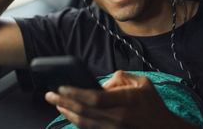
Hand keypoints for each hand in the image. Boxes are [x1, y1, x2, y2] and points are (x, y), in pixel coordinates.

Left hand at [45, 70, 196, 128]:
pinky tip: (68, 114)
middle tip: (49, 94)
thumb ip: (120, 78)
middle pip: (84, 112)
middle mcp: (118, 118)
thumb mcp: (142, 82)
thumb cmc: (152, 104)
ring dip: (66, 113)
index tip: (62, 86)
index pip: (94, 98)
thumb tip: (100, 84)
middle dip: (63, 102)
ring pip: (84, 124)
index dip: (75, 93)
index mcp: (126, 102)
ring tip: (55, 103)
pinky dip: (77, 122)